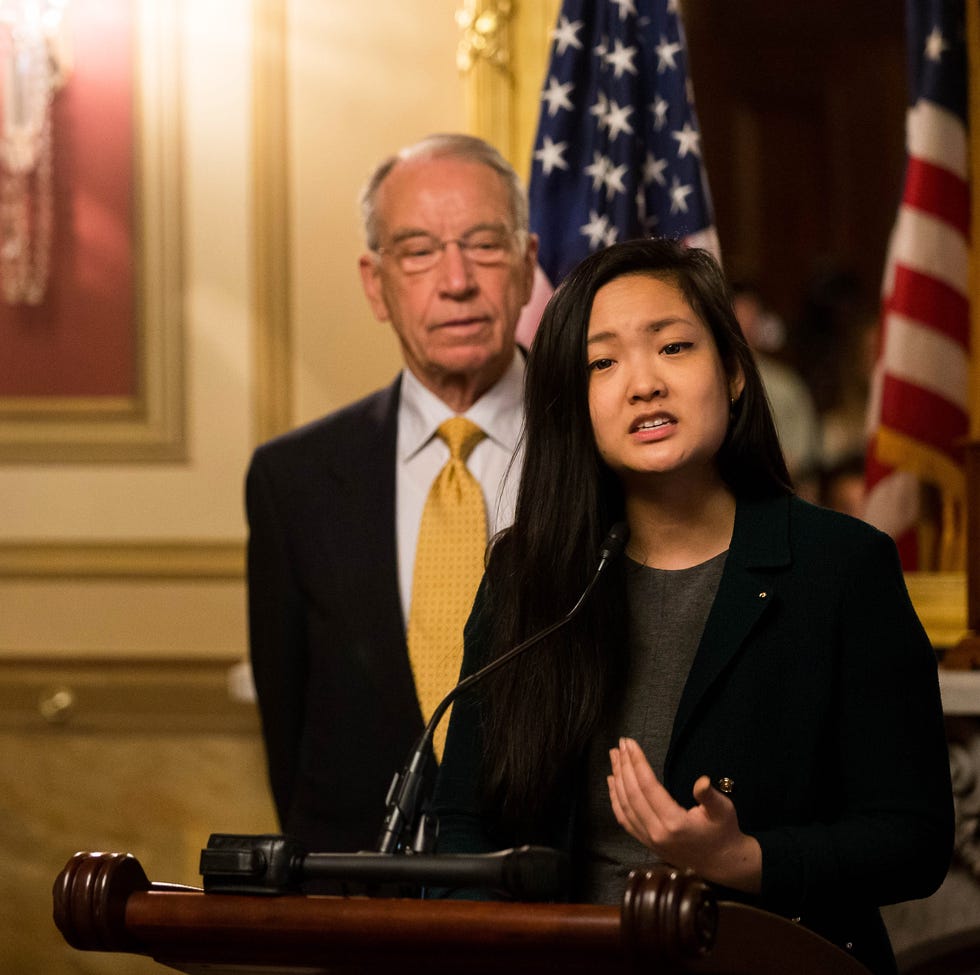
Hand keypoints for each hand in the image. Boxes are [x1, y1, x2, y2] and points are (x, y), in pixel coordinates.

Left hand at [607, 737, 761, 893]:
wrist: (721, 863)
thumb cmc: (723, 832)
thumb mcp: (723, 811)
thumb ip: (710, 796)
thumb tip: (701, 781)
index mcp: (674, 823)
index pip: (648, 787)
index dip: (637, 763)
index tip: (630, 744)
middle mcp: (656, 833)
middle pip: (632, 794)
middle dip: (624, 766)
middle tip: (620, 744)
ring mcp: (648, 839)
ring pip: (624, 806)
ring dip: (617, 779)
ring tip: (614, 756)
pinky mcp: (646, 842)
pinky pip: (624, 819)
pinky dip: (615, 798)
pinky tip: (612, 781)